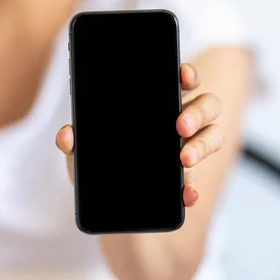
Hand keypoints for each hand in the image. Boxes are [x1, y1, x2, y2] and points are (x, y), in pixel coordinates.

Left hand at [56, 63, 222, 206]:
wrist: (106, 204)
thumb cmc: (99, 163)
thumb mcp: (82, 151)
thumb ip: (74, 141)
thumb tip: (66, 135)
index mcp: (157, 105)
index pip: (181, 81)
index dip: (187, 75)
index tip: (183, 75)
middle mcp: (178, 122)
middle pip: (206, 105)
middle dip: (196, 112)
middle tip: (179, 127)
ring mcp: (187, 149)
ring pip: (212, 136)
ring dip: (202, 146)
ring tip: (184, 159)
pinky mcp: (185, 180)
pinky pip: (197, 180)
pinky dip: (193, 188)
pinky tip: (187, 195)